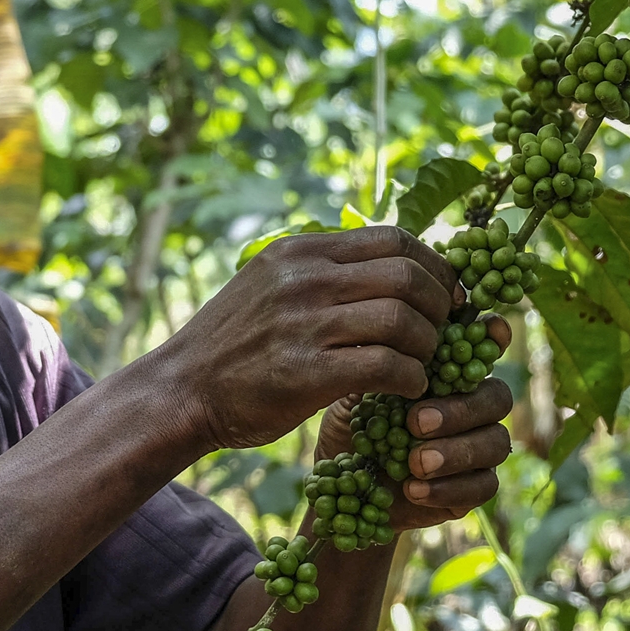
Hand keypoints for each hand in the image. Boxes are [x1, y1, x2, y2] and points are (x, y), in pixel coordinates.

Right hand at [150, 226, 457, 452]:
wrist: (180, 391)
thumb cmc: (233, 344)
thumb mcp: (269, 283)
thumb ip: (320, 271)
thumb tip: (390, 264)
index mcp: (300, 251)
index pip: (394, 239)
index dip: (436, 266)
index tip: (449, 294)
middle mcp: (303, 280)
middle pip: (407, 277)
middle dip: (440, 306)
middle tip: (444, 333)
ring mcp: (303, 325)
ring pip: (402, 321)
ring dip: (429, 346)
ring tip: (426, 364)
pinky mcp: (305, 373)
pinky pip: (385, 367)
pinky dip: (411, 378)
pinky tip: (408, 388)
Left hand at [314, 313, 514, 528]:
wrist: (347, 490)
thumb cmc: (354, 432)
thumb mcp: (354, 399)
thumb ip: (378, 372)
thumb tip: (389, 347)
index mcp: (448, 376)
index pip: (485, 348)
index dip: (493, 336)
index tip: (489, 330)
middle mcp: (472, 408)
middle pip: (497, 397)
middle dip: (461, 409)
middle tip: (416, 422)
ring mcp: (478, 448)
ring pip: (497, 443)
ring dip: (457, 452)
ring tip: (416, 463)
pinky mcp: (474, 487)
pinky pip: (484, 486)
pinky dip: (450, 488)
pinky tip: (414, 490)